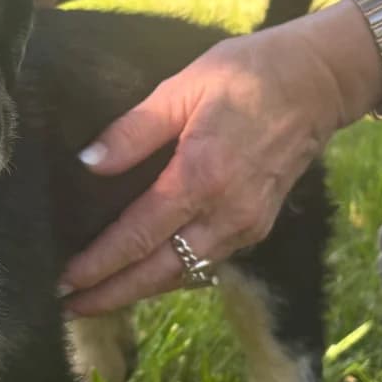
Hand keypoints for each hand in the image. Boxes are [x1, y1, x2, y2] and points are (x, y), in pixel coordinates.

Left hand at [61, 6, 380, 314]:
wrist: (317, 81)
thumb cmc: (247, 74)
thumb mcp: (182, 87)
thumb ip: (133, 130)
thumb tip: (89, 163)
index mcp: (200, 176)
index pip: (137, 236)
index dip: (98, 265)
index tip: (64, 282)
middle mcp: (225, 212)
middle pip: (159, 271)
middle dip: (112, 294)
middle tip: (70, 307)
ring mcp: (246, 224)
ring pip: (184, 274)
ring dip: (141, 290)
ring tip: (100, 296)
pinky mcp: (258, 226)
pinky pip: (206, 261)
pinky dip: (173, 274)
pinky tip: (146, 272)